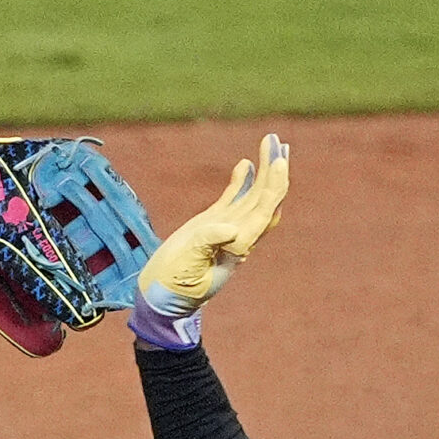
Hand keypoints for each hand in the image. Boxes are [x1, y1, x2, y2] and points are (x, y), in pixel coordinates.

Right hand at [143, 133, 290, 315]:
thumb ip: (207, 242)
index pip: (263, 210)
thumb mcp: (187, 263)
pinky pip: (233, 200)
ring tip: (272, 143)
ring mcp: (226, 229)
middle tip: (278, 141)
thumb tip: (230, 227)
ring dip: (264, 171)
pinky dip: (241, 182)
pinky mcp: (211, 226)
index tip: (278, 161)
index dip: (273, 186)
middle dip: (274, 170)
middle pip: (265, 199)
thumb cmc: (172, 284)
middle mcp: (238, 235)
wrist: (160, 297)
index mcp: (237, 245)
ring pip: (253, 196)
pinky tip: (245, 164)